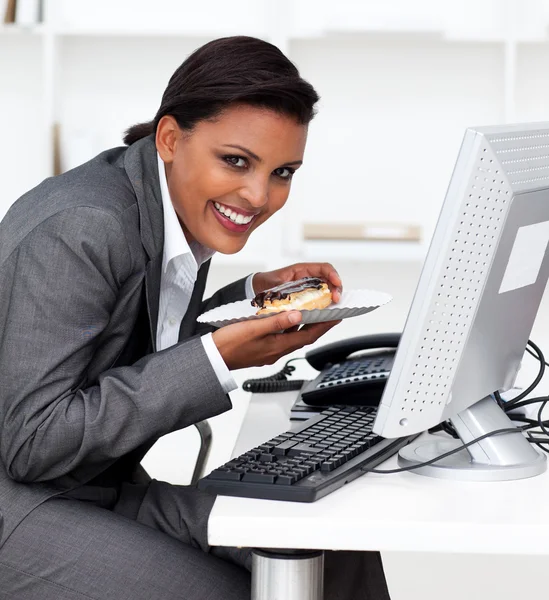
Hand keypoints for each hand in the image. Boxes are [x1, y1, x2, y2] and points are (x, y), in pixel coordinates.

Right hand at [212, 311, 340, 369]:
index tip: (336, 317)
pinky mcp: (262, 349)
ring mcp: (269, 351)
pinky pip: (281, 338)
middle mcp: (276, 351)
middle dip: (318, 326)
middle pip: (303, 337)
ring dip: (303, 326)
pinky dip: (288, 328)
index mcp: (277, 347)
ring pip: (292, 337)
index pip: (308, 336)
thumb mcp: (253, 328)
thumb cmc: (229, 343)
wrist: (213, 358)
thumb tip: (297, 315)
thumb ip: (276, 321)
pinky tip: (286, 319)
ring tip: (312, 313)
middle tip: (329, 314)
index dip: (324, 326)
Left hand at [252, 263, 341, 302]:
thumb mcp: (274, 286)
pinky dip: (325, 305)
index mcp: (302, 270)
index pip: (323, 268)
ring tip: (334, 308)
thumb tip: (291, 304)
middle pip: (330, 280)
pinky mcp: (308, 297)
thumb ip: (283, 293)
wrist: (258, 287)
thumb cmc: (266, 283)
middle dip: (336, 289)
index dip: (333, 274)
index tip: (336, 283)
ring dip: (333, 298)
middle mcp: (308, 277)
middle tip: (337, 300)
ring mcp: (310, 287)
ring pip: (328, 290)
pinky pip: (320, 299)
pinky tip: (326, 312)